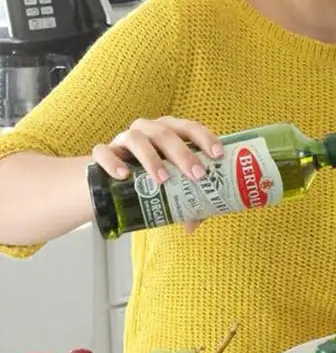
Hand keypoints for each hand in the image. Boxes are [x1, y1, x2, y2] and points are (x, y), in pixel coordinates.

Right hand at [91, 117, 221, 234]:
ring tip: (163, 179)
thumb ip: (184, 202)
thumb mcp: (170, 185)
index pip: (190, 127)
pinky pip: (103, 152)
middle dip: (183, 153)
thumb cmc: (149, 176)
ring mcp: (123, 139)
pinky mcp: (101, 152)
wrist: (111, 177)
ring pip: (136, 138)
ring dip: (151, 158)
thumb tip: (192, 225)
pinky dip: (113, 162)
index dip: (205, 138)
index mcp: (169, 131)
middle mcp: (147, 130)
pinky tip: (123, 176)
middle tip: (197, 175)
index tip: (217, 156)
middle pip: (165, 133)